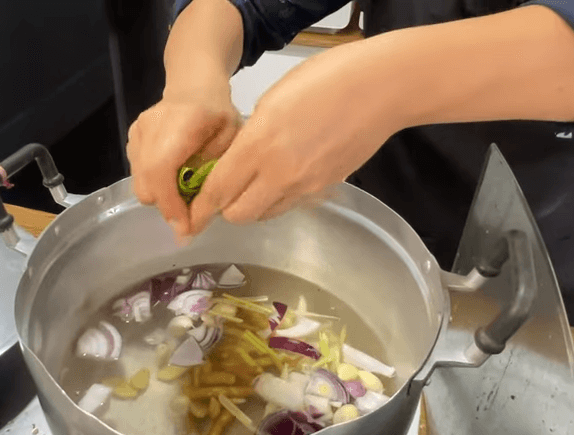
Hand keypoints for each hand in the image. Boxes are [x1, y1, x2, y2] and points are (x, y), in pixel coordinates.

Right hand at [126, 82, 241, 237]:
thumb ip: (213, 176)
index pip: (161, 170)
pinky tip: (173, 177)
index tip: (186, 228)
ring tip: (184, 194)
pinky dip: (154, 184)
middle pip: (146, 183)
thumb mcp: (231, 142)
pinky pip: (137, 173)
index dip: (171, 204)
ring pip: (139, 183)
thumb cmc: (219, 115)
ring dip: (161, 197)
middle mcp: (151, 127)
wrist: (194, 87)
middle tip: (190, 215)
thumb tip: (200, 216)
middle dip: (167, 206)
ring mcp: (137, 132)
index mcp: (181, 123)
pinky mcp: (131, 138)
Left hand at [188, 43, 402, 234]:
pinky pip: (290, 205)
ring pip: (265, 214)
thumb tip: (237, 162)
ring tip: (253, 185)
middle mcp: (280, 174)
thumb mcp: (272, 100)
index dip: (201, 206)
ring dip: (252, 206)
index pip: (218, 190)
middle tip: (224, 193)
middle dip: (225, 208)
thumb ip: (250, 137)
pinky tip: (282, 179)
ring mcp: (305, 186)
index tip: (191, 211)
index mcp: (259, 145)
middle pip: (238, 214)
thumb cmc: (325, 80)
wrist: (382, 89)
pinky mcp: (324, 190)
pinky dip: (277, 201)